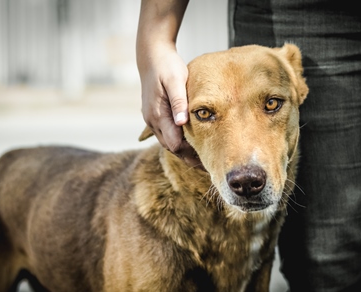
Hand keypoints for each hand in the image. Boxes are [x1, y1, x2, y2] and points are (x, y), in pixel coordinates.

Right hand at [138, 46, 201, 167]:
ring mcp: (152, 119)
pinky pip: (167, 135)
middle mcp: (152, 120)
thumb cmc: (166, 65)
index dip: (191, 155)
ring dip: (185, 152)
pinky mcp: (155, 116)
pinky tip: (193, 144)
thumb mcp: (175, 79)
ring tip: (204, 159)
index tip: (208, 160)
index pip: (175, 144)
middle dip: (190, 158)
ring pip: (169, 143)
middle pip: (172, 148)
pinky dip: (179, 143)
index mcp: (158, 114)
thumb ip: (179, 101)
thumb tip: (182, 123)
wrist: (151, 56)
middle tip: (210, 166)